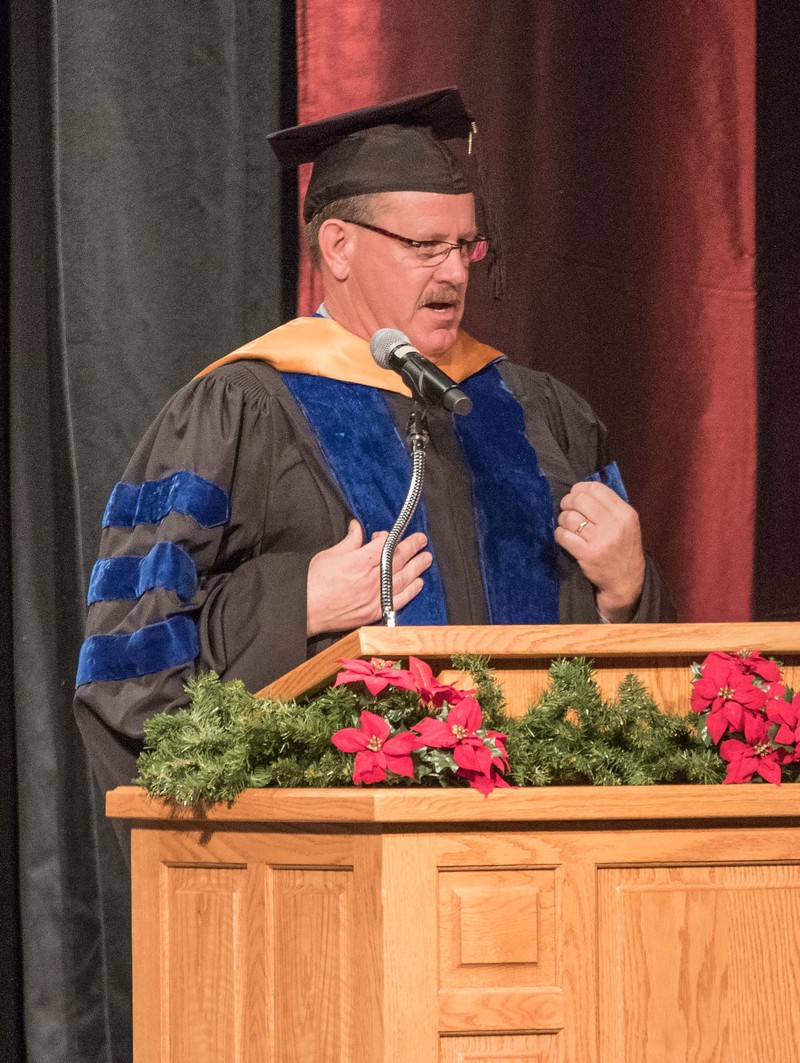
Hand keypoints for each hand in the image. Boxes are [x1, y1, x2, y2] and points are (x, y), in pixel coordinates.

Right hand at [306, 520, 431, 636]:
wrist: (305, 610)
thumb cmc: (313, 583)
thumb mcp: (329, 555)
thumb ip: (349, 542)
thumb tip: (357, 529)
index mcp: (359, 561)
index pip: (385, 545)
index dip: (393, 537)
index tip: (398, 533)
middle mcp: (371, 579)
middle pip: (398, 560)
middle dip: (412, 548)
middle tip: (422, 541)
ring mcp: (374, 597)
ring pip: (403, 579)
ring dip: (417, 567)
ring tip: (426, 559)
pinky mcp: (374, 612)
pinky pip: (398, 600)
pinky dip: (410, 591)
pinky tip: (418, 583)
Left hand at [554, 481, 645, 621]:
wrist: (626, 579)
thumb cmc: (623, 548)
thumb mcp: (626, 523)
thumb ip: (609, 506)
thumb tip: (582, 489)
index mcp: (625, 513)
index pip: (596, 489)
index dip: (580, 488)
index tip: (575, 495)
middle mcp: (614, 524)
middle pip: (580, 500)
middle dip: (567, 501)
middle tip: (566, 508)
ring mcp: (600, 540)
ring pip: (569, 517)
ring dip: (563, 519)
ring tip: (567, 525)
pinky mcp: (587, 554)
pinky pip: (563, 535)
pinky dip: (559, 534)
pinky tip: (564, 536)